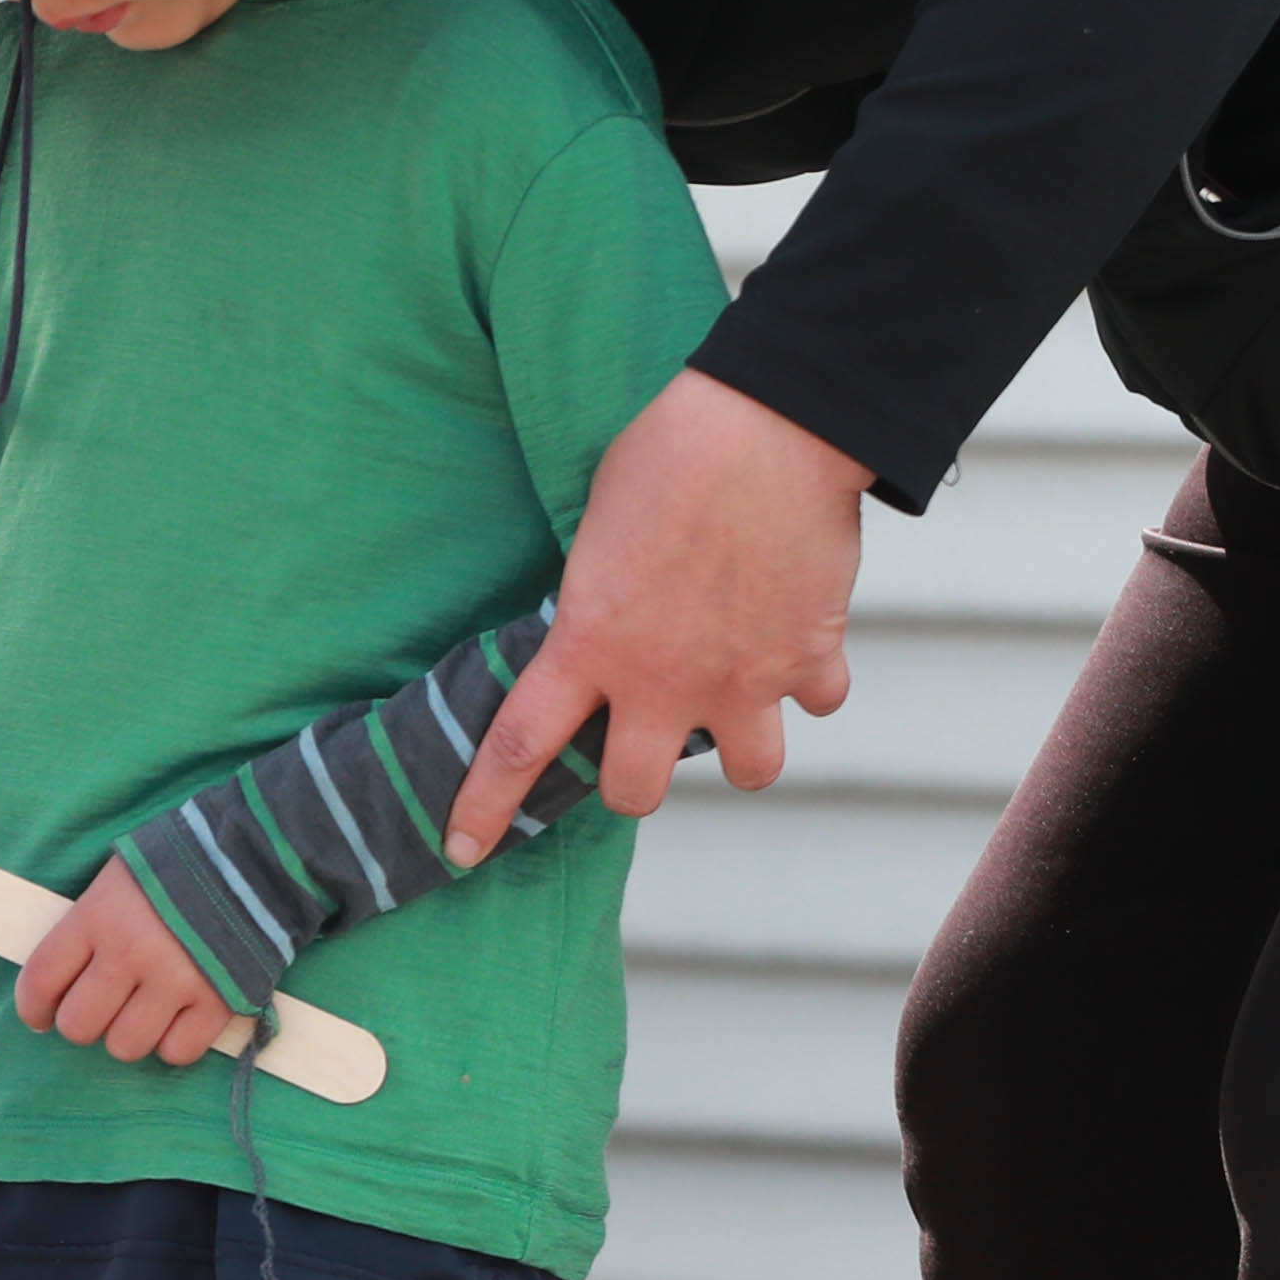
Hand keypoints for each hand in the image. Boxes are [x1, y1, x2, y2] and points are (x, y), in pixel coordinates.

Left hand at [16, 857, 237, 1065]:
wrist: (252, 857)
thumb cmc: (173, 868)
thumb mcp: (114, 882)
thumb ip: (86, 929)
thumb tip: (57, 984)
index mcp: (97, 916)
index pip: (42, 979)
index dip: (32, 1007)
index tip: (39, 1016)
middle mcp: (131, 951)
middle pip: (79, 1025)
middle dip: (82, 1023)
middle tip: (99, 1010)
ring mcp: (176, 980)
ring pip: (125, 1046)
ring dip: (128, 1035)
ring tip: (142, 1010)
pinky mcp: (219, 1001)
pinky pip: (178, 1053)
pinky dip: (174, 1044)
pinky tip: (177, 1018)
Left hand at [445, 367, 868, 863]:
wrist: (772, 428)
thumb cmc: (672, 453)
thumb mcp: (597, 530)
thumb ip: (597, 600)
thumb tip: (604, 623)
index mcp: (590, 644)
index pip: (517, 747)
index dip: (485, 807)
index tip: (460, 850)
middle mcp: (662, 681)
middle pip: (635, 793)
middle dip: (638, 779)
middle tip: (647, 740)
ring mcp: (742, 680)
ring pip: (750, 772)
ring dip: (745, 745)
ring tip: (738, 696)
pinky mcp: (810, 659)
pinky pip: (820, 701)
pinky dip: (812, 679)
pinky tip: (799, 636)